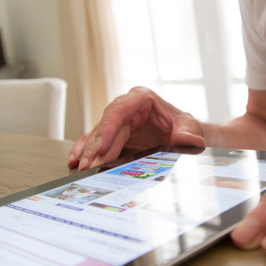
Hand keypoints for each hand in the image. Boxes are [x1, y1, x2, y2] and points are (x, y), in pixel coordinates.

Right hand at [68, 87, 205, 170]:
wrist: (183, 134)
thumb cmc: (184, 126)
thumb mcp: (190, 127)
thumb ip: (188, 132)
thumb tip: (187, 139)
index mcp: (141, 97)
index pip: (119, 109)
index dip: (108, 127)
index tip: (102, 145)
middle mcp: (126, 107)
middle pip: (106, 125)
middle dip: (97, 147)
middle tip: (90, 165)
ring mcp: (118, 122)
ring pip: (98, 135)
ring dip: (89, 152)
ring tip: (82, 167)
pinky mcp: (114, 135)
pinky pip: (96, 141)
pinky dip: (85, 150)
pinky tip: (75, 160)